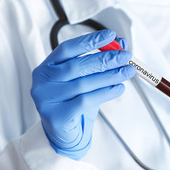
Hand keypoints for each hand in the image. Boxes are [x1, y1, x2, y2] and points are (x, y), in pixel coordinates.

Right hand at [31, 30, 135, 159]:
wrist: (64, 133)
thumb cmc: (73, 102)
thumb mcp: (86, 79)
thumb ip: (100, 61)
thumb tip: (122, 44)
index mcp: (47, 67)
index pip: (68, 48)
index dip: (90, 41)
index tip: (111, 35)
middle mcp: (42, 81)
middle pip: (77, 66)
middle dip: (105, 59)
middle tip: (125, 56)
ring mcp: (46, 99)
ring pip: (83, 84)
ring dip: (109, 76)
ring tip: (126, 72)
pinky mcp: (56, 116)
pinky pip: (85, 101)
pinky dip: (105, 93)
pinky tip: (118, 88)